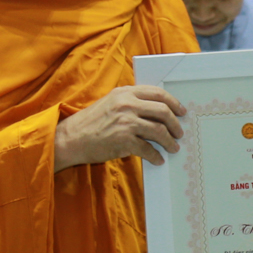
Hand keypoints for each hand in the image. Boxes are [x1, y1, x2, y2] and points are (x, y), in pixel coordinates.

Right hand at [54, 86, 186, 170]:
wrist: (71, 138)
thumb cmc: (91, 122)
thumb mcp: (110, 103)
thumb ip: (130, 102)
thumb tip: (155, 112)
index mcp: (125, 92)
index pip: (157, 93)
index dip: (173, 103)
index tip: (180, 112)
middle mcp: (127, 104)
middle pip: (163, 111)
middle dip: (175, 124)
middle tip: (179, 133)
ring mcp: (126, 122)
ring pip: (159, 131)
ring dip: (169, 142)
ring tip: (173, 148)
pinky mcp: (124, 140)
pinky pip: (148, 149)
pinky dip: (156, 156)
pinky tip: (158, 159)